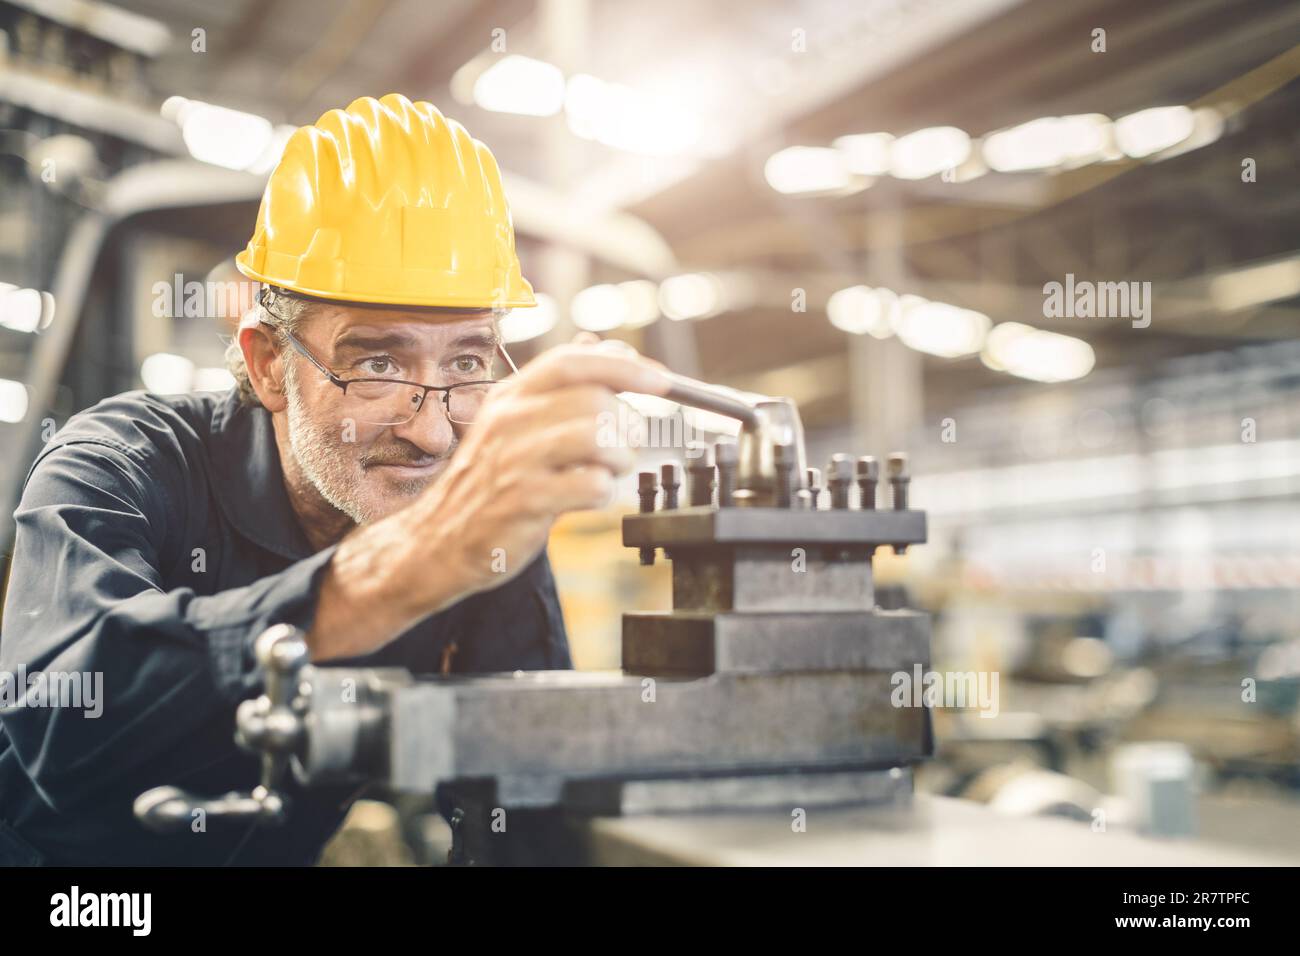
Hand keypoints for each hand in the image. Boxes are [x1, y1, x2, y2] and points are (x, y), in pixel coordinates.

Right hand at [409, 339, 669, 596]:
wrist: (439, 542)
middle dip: (626, 426)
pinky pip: (591, 485)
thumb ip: (555, 388)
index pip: (573, 361)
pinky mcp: (524, 501)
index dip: (625, 366)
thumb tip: (597, 343)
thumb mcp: (512, 425)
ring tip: (608, 472)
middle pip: (596, 401)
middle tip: (622, 448)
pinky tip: (588, 496)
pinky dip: (604, 492)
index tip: (661, 381)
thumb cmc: (487, 483)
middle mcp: (510, 421)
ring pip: (598, 437)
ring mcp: (515, 461)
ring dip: (620, 458)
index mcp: (511, 396)